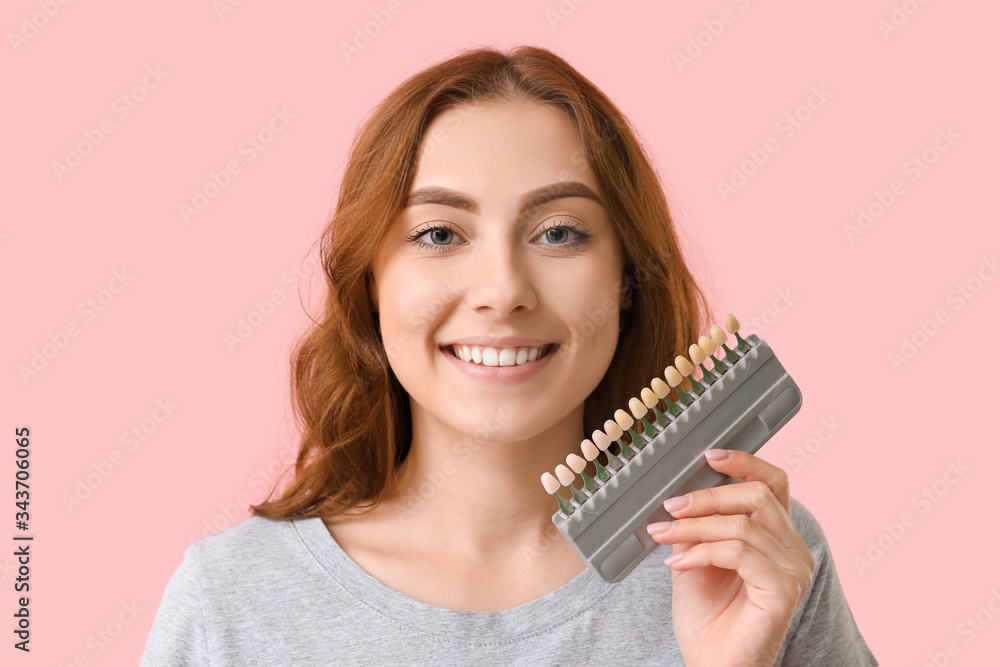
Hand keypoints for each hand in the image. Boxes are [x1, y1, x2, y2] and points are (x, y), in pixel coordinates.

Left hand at [646, 449, 815, 666]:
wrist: (712, 664)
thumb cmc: (707, 616)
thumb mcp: (695, 556)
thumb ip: (697, 524)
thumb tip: (680, 491)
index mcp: (777, 536)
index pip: (773, 483)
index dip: (745, 462)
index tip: (709, 456)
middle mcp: (793, 549)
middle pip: (758, 496)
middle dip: (707, 496)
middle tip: (671, 506)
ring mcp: (793, 569)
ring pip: (743, 524)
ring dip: (695, 526)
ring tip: (664, 535)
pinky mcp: (784, 590)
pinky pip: (739, 552)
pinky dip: (702, 552)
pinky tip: (678, 565)